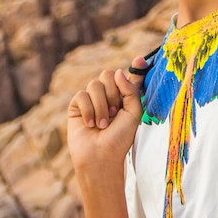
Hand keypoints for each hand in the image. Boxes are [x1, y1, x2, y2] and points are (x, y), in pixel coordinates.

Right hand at [67, 56, 146, 172]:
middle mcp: (108, 95)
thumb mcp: (134, 114)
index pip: (128, 76)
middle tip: (114, 113)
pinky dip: (88, 110)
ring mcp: (91, 99)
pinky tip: (90, 124)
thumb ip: (131, 90)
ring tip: (103, 124)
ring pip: (95, 84)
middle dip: (113, 94)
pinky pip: (82, 95)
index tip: (140, 61)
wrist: (101, 156)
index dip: (135, 66)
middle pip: (108, 74)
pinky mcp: (77, 106)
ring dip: (101, 106)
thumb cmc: (120, 138)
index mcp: (124, 96)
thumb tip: (118, 72)